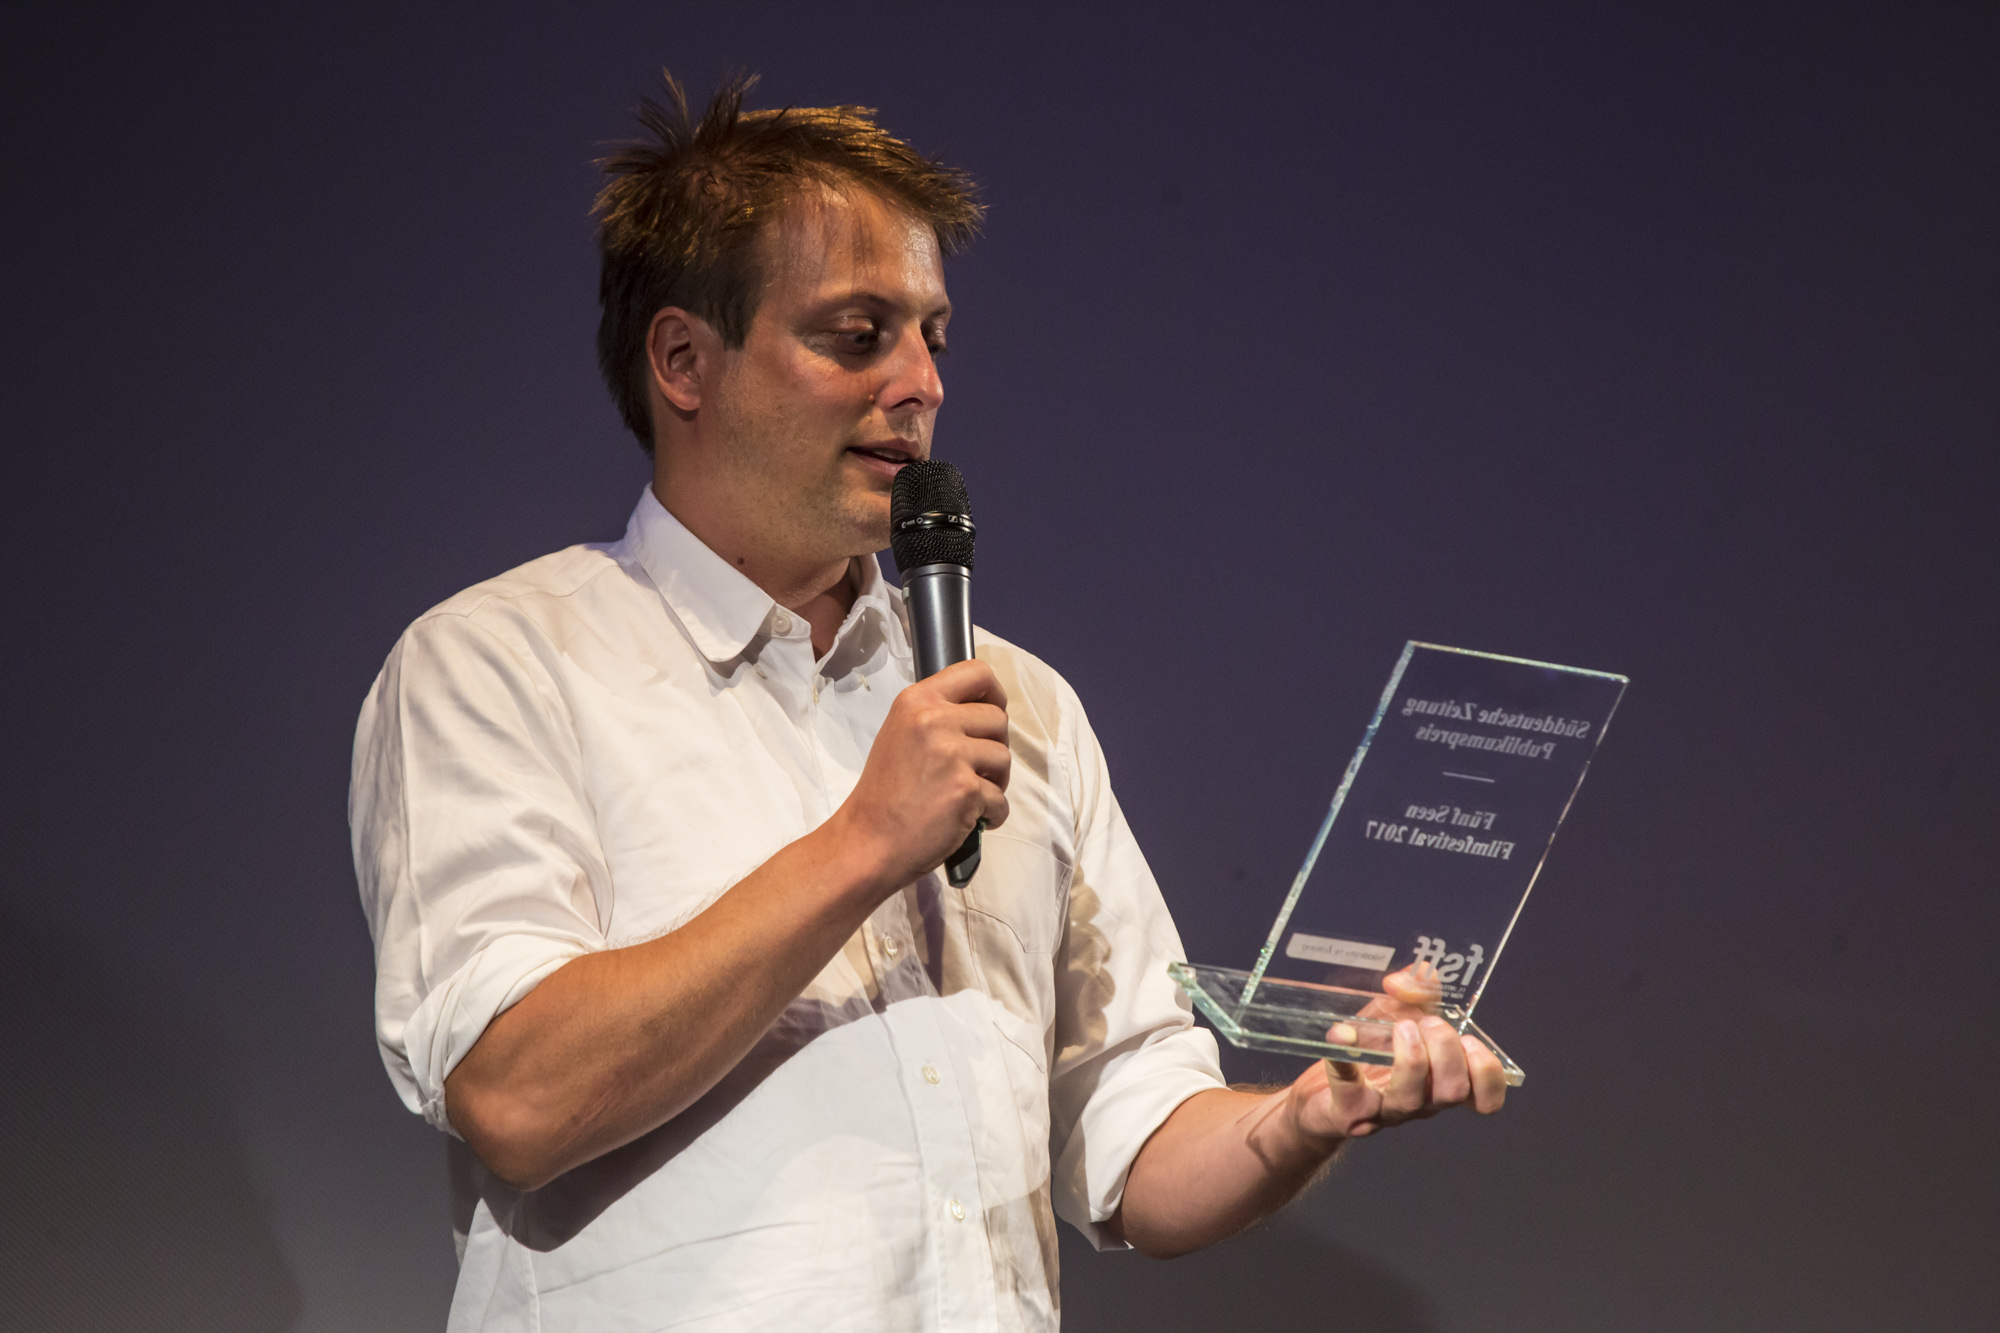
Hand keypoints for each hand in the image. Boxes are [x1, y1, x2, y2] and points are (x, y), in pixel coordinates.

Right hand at [830, 658, 1009, 890]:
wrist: (867, 841)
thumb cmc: (884, 794)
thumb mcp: (900, 734)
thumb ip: (936, 717)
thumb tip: (983, 713)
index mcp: (917, 701)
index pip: (977, 673)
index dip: (994, 694)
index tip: (992, 713)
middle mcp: (934, 720)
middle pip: (998, 719)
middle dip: (994, 747)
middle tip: (974, 771)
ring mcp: (951, 754)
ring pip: (1004, 758)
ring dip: (995, 782)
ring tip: (968, 797)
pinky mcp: (965, 789)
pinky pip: (1000, 799)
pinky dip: (991, 814)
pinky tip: (965, 820)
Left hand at [1288, 962, 1507, 1142]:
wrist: (1322, 1091)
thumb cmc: (1371, 1052)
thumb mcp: (1399, 1011)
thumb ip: (1418, 988)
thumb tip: (1413, 977)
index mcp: (1441, 1083)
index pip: (1485, 1099)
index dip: (1487, 1074)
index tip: (1470, 1041)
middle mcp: (1421, 1103)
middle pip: (1453, 1091)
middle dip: (1446, 1050)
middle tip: (1427, 1024)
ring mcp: (1385, 1111)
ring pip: (1412, 1099)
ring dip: (1412, 1059)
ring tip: (1401, 1028)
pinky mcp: (1348, 1111)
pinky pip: (1349, 1089)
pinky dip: (1345, 1059)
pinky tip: (1341, 1034)